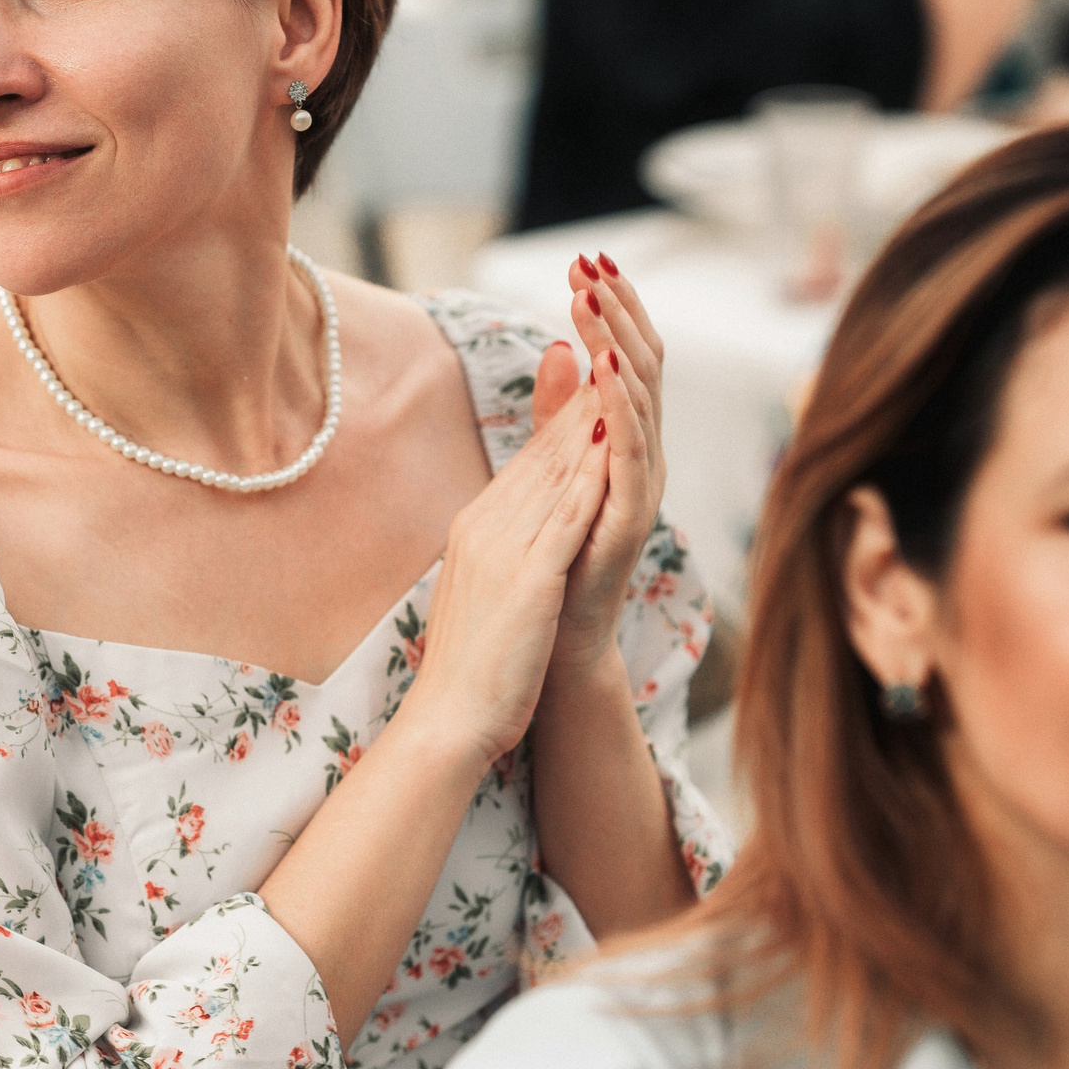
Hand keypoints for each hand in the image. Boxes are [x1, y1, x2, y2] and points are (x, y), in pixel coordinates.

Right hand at [404, 357, 609, 769]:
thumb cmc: (472, 666)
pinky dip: (590, 478)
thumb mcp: (488, 590)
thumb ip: (507, 546)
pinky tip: (614, 449)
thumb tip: (524, 520)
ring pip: (557, 474)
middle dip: (582, 399)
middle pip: (544, 453)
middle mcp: (486, 527)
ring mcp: (504, 551)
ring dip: (590, 421)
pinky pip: (565, 519)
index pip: (531, 461)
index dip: (566, 414)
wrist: (448, 721)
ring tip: (621, 374)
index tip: (598, 375)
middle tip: (613, 346)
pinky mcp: (527, 581)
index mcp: (477, 528)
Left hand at [540, 254, 666, 687]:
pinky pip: (629, 450)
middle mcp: (643, 457)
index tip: (585, 259)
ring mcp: (641, 487)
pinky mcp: (629, 518)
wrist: (552, 644)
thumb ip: (557, 411)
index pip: (629, 357)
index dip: (612, 309)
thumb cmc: (554, 559)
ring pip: (641, 398)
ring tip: (593, 296)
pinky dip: (619, 404)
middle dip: (618, 309)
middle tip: (591, 262)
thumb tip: (554, 347)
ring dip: (617, 341)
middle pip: (644, 365)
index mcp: (626, 442)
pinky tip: (603, 365)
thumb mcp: (551, 467)